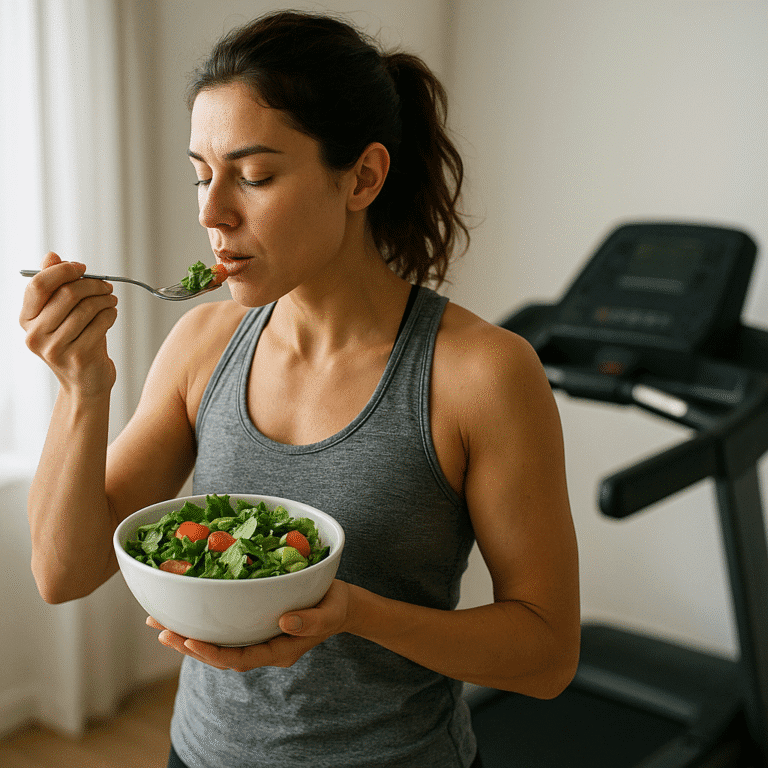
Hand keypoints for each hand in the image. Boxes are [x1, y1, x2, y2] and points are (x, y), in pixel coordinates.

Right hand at [19, 252, 117, 395]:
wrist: (84, 382)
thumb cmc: (75, 343)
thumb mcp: (60, 315)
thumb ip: (54, 286)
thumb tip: (52, 256)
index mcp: (26, 319)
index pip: (39, 284)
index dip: (63, 271)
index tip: (82, 268)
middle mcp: (35, 334)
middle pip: (66, 294)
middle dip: (92, 285)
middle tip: (106, 286)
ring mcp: (55, 348)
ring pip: (86, 308)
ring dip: (104, 299)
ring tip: (111, 300)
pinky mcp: (78, 356)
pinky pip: (100, 323)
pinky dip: (110, 314)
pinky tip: (111, 314)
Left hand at [146, 579, 352, 671]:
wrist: (340, 605)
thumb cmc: (335, 608)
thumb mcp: (328, 614)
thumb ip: (309, 621)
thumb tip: (282, 621)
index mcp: (279, 650)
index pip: (240, 659)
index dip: (213, 653)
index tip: (190, 641)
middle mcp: (263, 648)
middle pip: (221, 655)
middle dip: (189, 645)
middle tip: (161, 632)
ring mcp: (258, 638)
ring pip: (219, 643)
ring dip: (189, 635)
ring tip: (161, 624)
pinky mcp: (255, 624)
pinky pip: (226, 630)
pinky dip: (204, 623)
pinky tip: (187, 613)